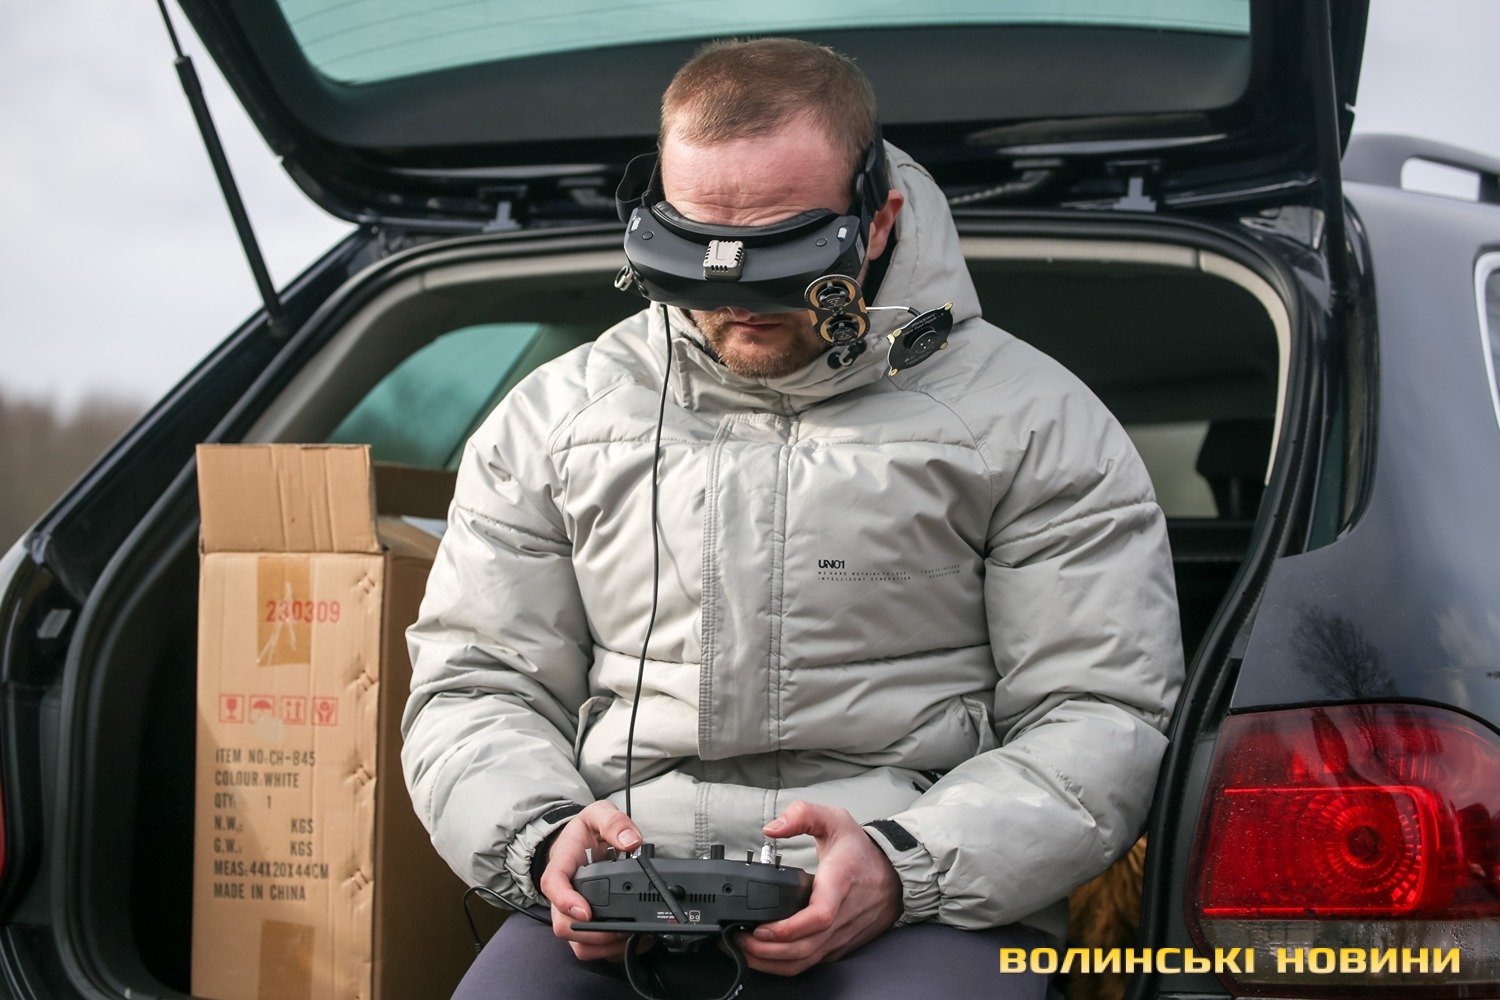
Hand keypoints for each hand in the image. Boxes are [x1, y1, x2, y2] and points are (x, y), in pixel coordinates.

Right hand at [536, 801, 642, 961]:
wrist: (579, 845)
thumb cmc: (585, 834)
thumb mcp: (598, 814)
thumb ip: (613, 822)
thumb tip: (631, 841)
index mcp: (561, 867)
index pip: (553, 886)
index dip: (566, 901)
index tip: (585, 911)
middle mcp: (561, 897)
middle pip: (563, 925)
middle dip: (594, 933)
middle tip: (625, 926)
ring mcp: (570, 914)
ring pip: (577, 944)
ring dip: (603, 946)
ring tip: (632, 936)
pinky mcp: (583, 927)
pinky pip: (590, 949)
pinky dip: (610, 951)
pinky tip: (631, 941)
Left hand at [739, 801, 902, 975]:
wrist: (896, 876)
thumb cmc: (861, 851)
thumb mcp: (835, 819)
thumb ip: (802, 814)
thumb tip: (772, 828)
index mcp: (839, 883)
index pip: (819, 916)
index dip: (788, 929)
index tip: (761, 928)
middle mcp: (841, 916)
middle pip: (804, 948)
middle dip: (766, 950)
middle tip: (737, 939)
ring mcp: (841, 935)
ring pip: (805, 961)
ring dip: (771, 962)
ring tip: (743, 949)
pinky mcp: (839, 946)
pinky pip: (811, 964)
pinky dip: (784, 965)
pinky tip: (764, 956)